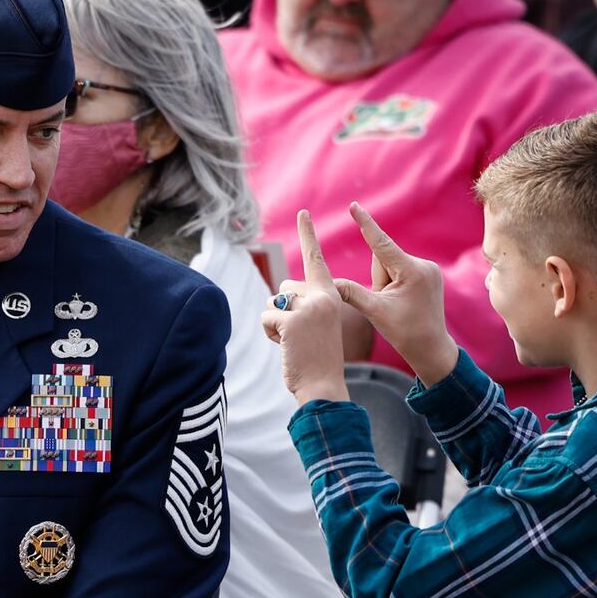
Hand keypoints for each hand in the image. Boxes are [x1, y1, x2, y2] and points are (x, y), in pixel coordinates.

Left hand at [260, 210, 348, 406]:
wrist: (324, 385)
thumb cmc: (318, 359)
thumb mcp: (317, 324)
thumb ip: (304, 305)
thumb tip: (277, 296)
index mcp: (330, 295)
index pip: (315, 259)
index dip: (307, 234)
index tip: (302, 212)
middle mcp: (321, 296)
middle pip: (283, 287)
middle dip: (282, 310)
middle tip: (300, 335)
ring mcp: (307, 306)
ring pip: (272, 301)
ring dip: (275, 323)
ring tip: (294, 341)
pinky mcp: (292, 319)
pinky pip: (265, 317)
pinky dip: (270, 333)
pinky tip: (287, 346)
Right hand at [334, 202, 459, 385]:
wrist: (431, 348)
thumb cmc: (405, 333)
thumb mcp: (375, 313)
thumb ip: (352, 294)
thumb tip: (327, 283)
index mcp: (412, 272)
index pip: (382, 244)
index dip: (365, 224)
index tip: (354, 205)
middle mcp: (424, 265)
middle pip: (383, 260)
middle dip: (378, 279)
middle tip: (387, 303)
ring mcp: (429, 269)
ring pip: (391, 265)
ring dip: (385, 282)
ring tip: (397, 305)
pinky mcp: (429, 273)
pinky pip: (400, 270)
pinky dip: (394, 283)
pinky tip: (403, 301)